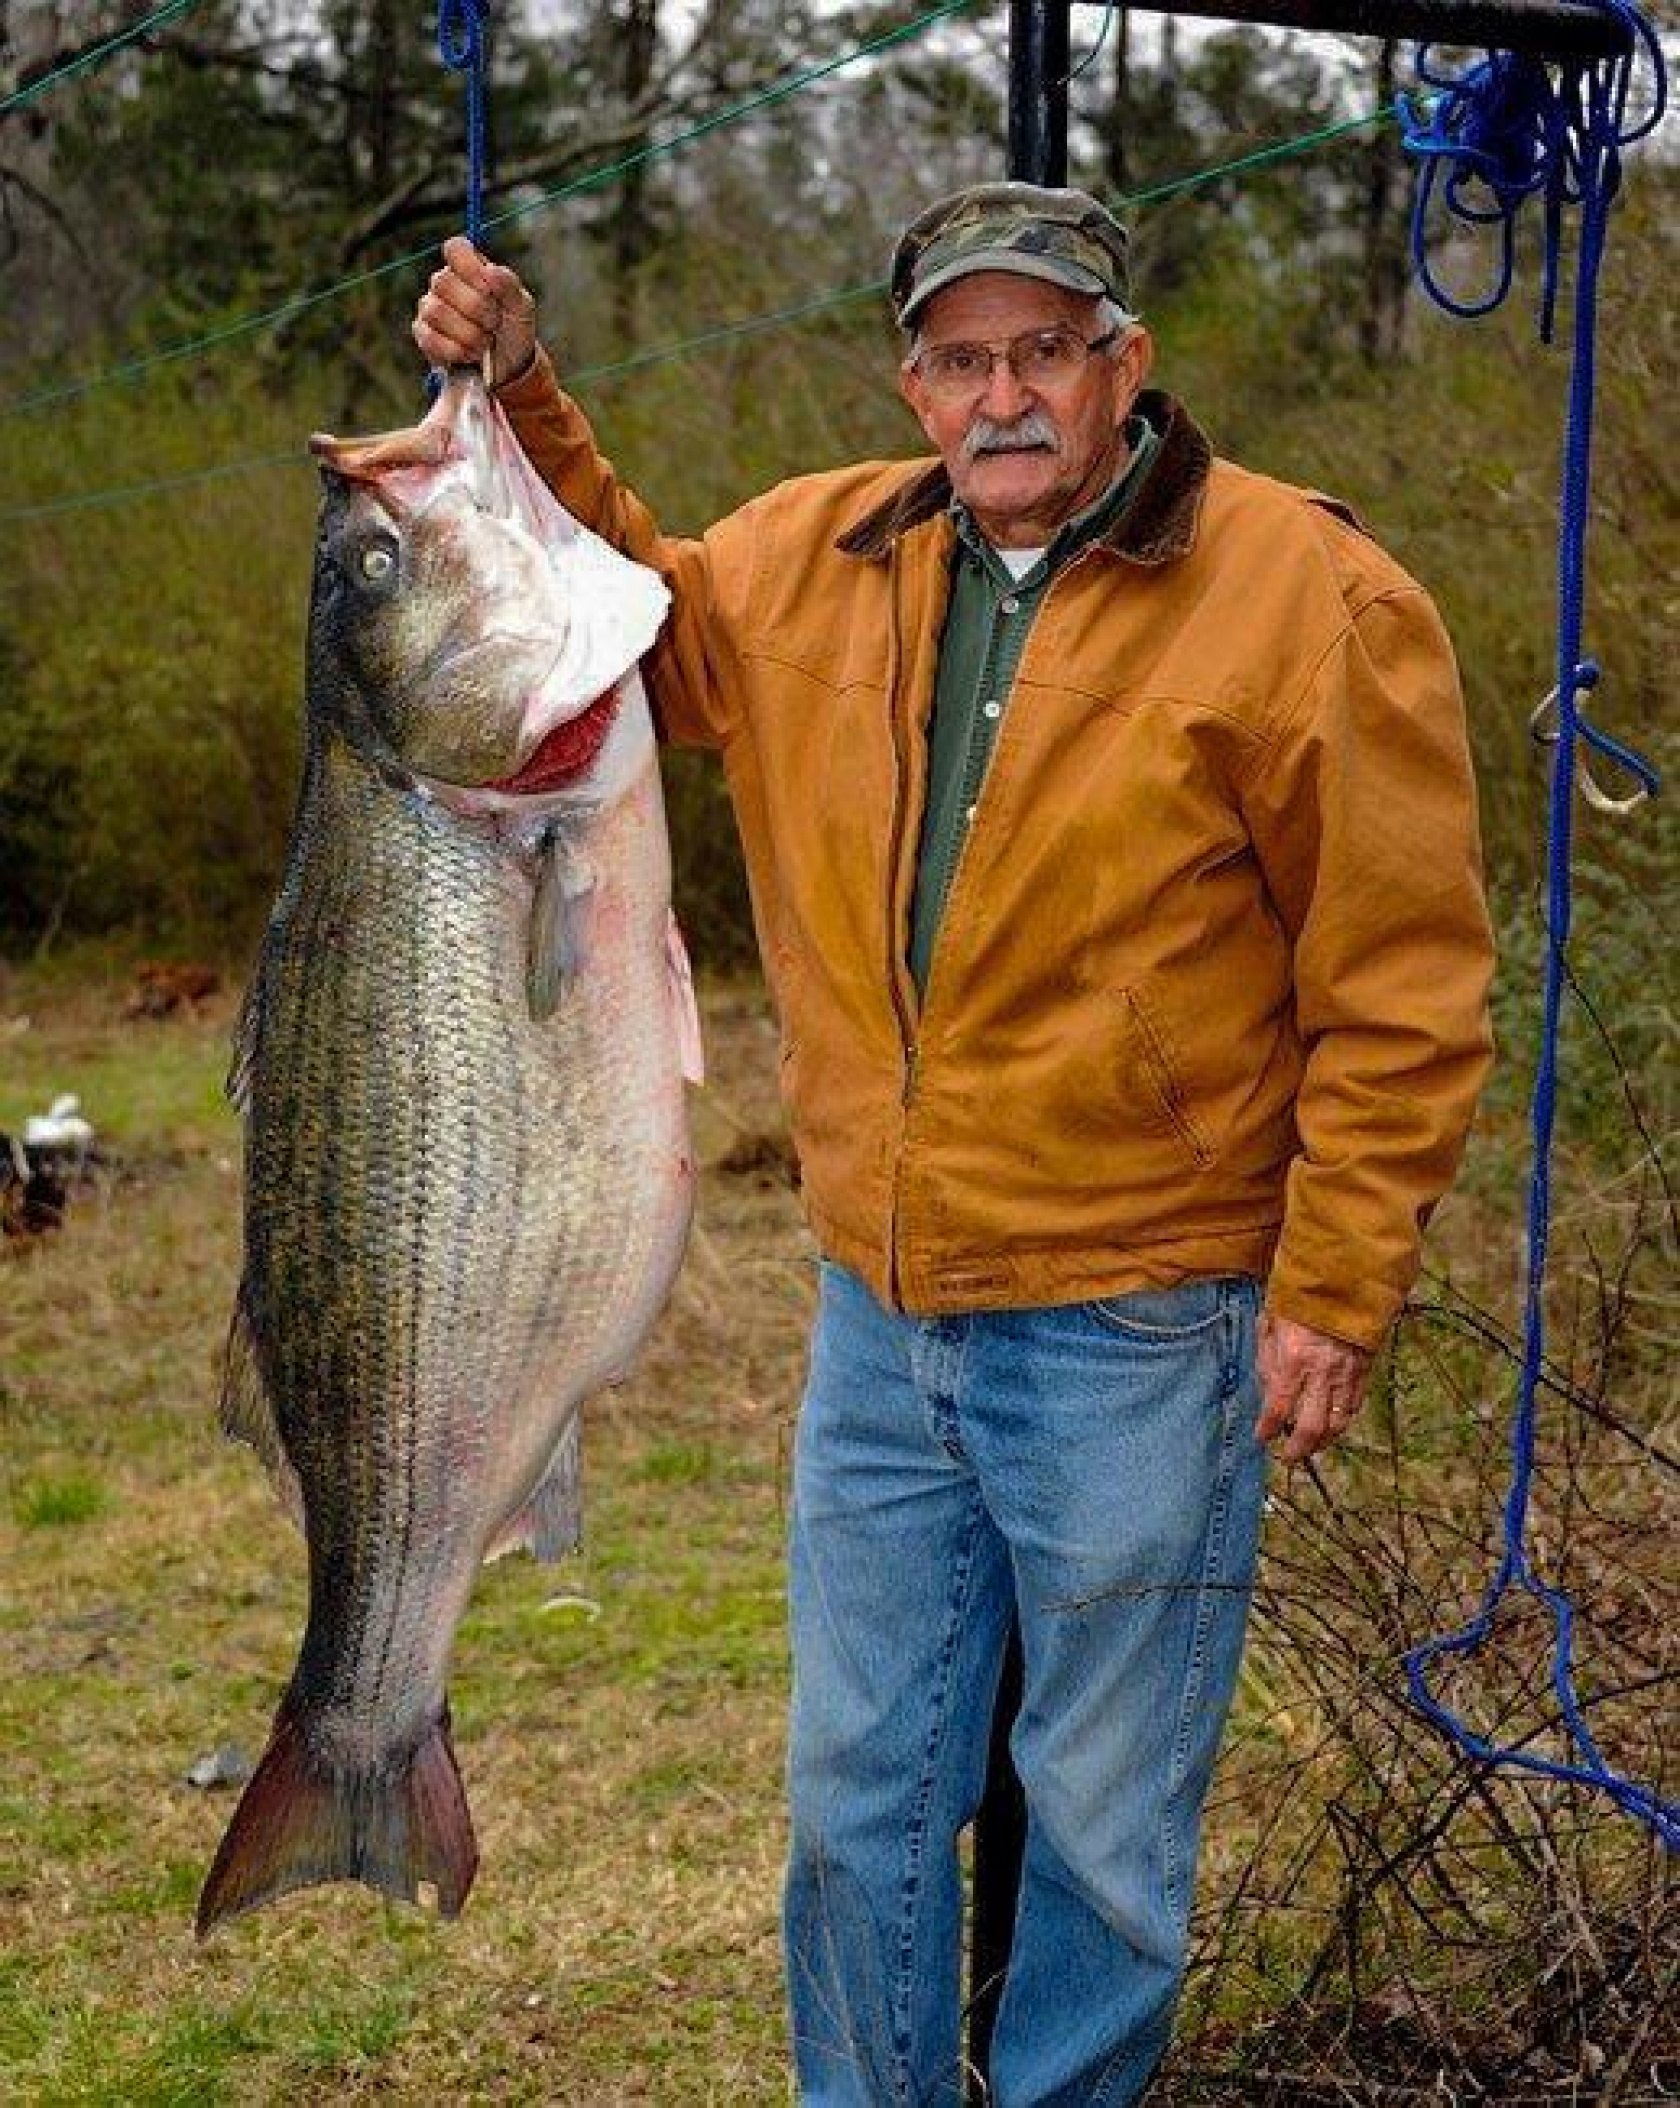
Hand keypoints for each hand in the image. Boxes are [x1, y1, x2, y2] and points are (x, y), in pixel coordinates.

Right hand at [412, 235, 538, 388]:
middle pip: (443, 281)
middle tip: (494, 323)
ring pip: (436, 312)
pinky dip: (456, 351)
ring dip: (468, 333)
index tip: (488, 289)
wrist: (509, 365)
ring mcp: (430, 308)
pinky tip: (470, 354)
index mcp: (468, 267)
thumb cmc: (513, 328)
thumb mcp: (522, 307)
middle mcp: (444, 283)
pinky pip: (430, 339)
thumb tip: (491, 271)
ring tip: (484, 342)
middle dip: (476, 308)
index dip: (470, 267)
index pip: (455, 248)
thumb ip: (509, 285)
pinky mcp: (424, 335)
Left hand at [1255, 1313, 1372, 1464]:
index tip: (1261, 1438)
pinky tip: (1332, 1425)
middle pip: (1311, 1428)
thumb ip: (1267, 1363)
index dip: (1268, 1429)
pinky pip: (1354, 1407)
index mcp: (1293, 1360)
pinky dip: (1342, 1422)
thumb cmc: (1296, 1301)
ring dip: (1322, 1442)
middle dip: (1298, 1449)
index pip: (1278, 1409)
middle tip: (1288, 1457)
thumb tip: (1268, 1396)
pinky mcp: (1363, 1372)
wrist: (1340, 1281)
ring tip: (1310, 1447)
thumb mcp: (1269, 1326)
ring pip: (1337, 1424)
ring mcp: (1346, 1375)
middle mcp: (1321, 1373)